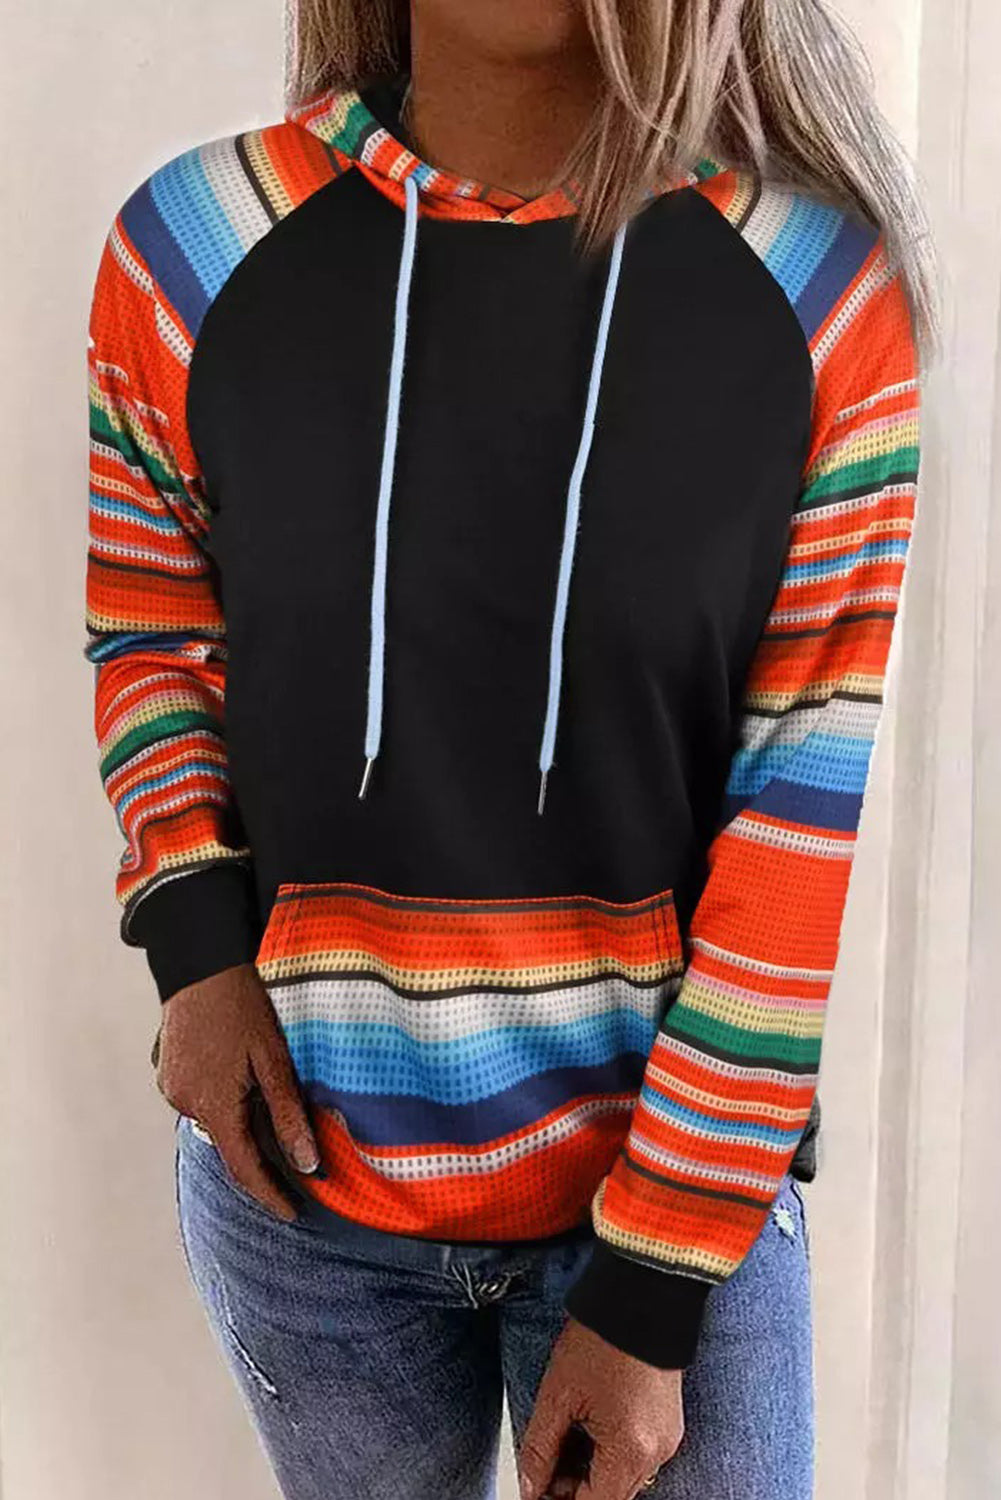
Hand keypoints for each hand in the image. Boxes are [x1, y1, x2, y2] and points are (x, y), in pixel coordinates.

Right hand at [154, 962, 318, 1220]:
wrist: (201, 964)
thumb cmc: (243, 1006)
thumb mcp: (274, 1060)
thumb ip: (288, 1115)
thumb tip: (306, 1163)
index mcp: (214, 1105)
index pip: (244, 1169)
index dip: (270, 1195)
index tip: (293, 1213)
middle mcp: (186, 1104)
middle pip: (230, 1144)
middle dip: (262, 1156)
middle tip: (299, 1164)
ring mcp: (173, 1089)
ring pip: (217, 1121)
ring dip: (243, 1123)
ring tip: (275, 1112)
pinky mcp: (168, 1074)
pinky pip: (202, 1100)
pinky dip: (226, 1101)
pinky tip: (243, 1082)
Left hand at [518, 1318, 684, 1499]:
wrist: (642, 1295)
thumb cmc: (603, 1337)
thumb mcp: (558, 1394)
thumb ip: (540, 1448)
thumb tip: (530, 1486)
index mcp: (631, 1450)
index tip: (539, 1489)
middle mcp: (657, 1452)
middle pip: (611, 1495)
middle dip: (575, 1487)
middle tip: (545, 1464)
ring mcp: (667, 1437)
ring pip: (623, 1476)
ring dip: (592, 1470)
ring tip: (565, 1437)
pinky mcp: (668, 1422)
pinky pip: (637, 1454)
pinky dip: (611, 1451)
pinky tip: (589, 1426)